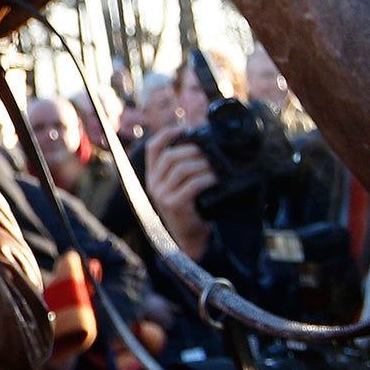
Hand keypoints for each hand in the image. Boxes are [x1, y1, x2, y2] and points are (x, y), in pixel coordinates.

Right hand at [144, 127, 215, 259]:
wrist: (191, 240)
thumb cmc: (192, 210)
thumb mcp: (183, 187)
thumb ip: (186, 168)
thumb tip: (202, 142)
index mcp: (153, 176)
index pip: (153, 147)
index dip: (168, 134)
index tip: (186, 128)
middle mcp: (153, 185)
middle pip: (170, 156)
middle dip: (193, 150)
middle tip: (211, 151)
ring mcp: (162, 196)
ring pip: (181, 169)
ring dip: (202, 164)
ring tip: (216, 166)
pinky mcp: (174, 205)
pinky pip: (191, 185)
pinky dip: (206, 179)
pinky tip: (215, 179)